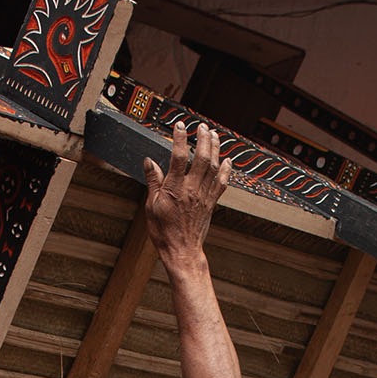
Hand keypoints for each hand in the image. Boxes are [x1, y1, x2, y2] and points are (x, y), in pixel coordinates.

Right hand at [143, 122, 230, 268]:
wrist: (182, 251)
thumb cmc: (164, 232)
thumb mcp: (151, 206)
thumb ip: (153, 182)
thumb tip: (149, 162)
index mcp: (175, 188)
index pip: (179, 156)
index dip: (180, 138)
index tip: (180, 126)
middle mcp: (192, 189)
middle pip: (201, 157)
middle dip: (203, 138)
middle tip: (202, 126)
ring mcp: (204, 196)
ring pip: (213, 167)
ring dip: (215, 149)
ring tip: (214, 135)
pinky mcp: (210, 203)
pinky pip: (221, 183)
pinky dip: (226, 170)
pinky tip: (227, 160)